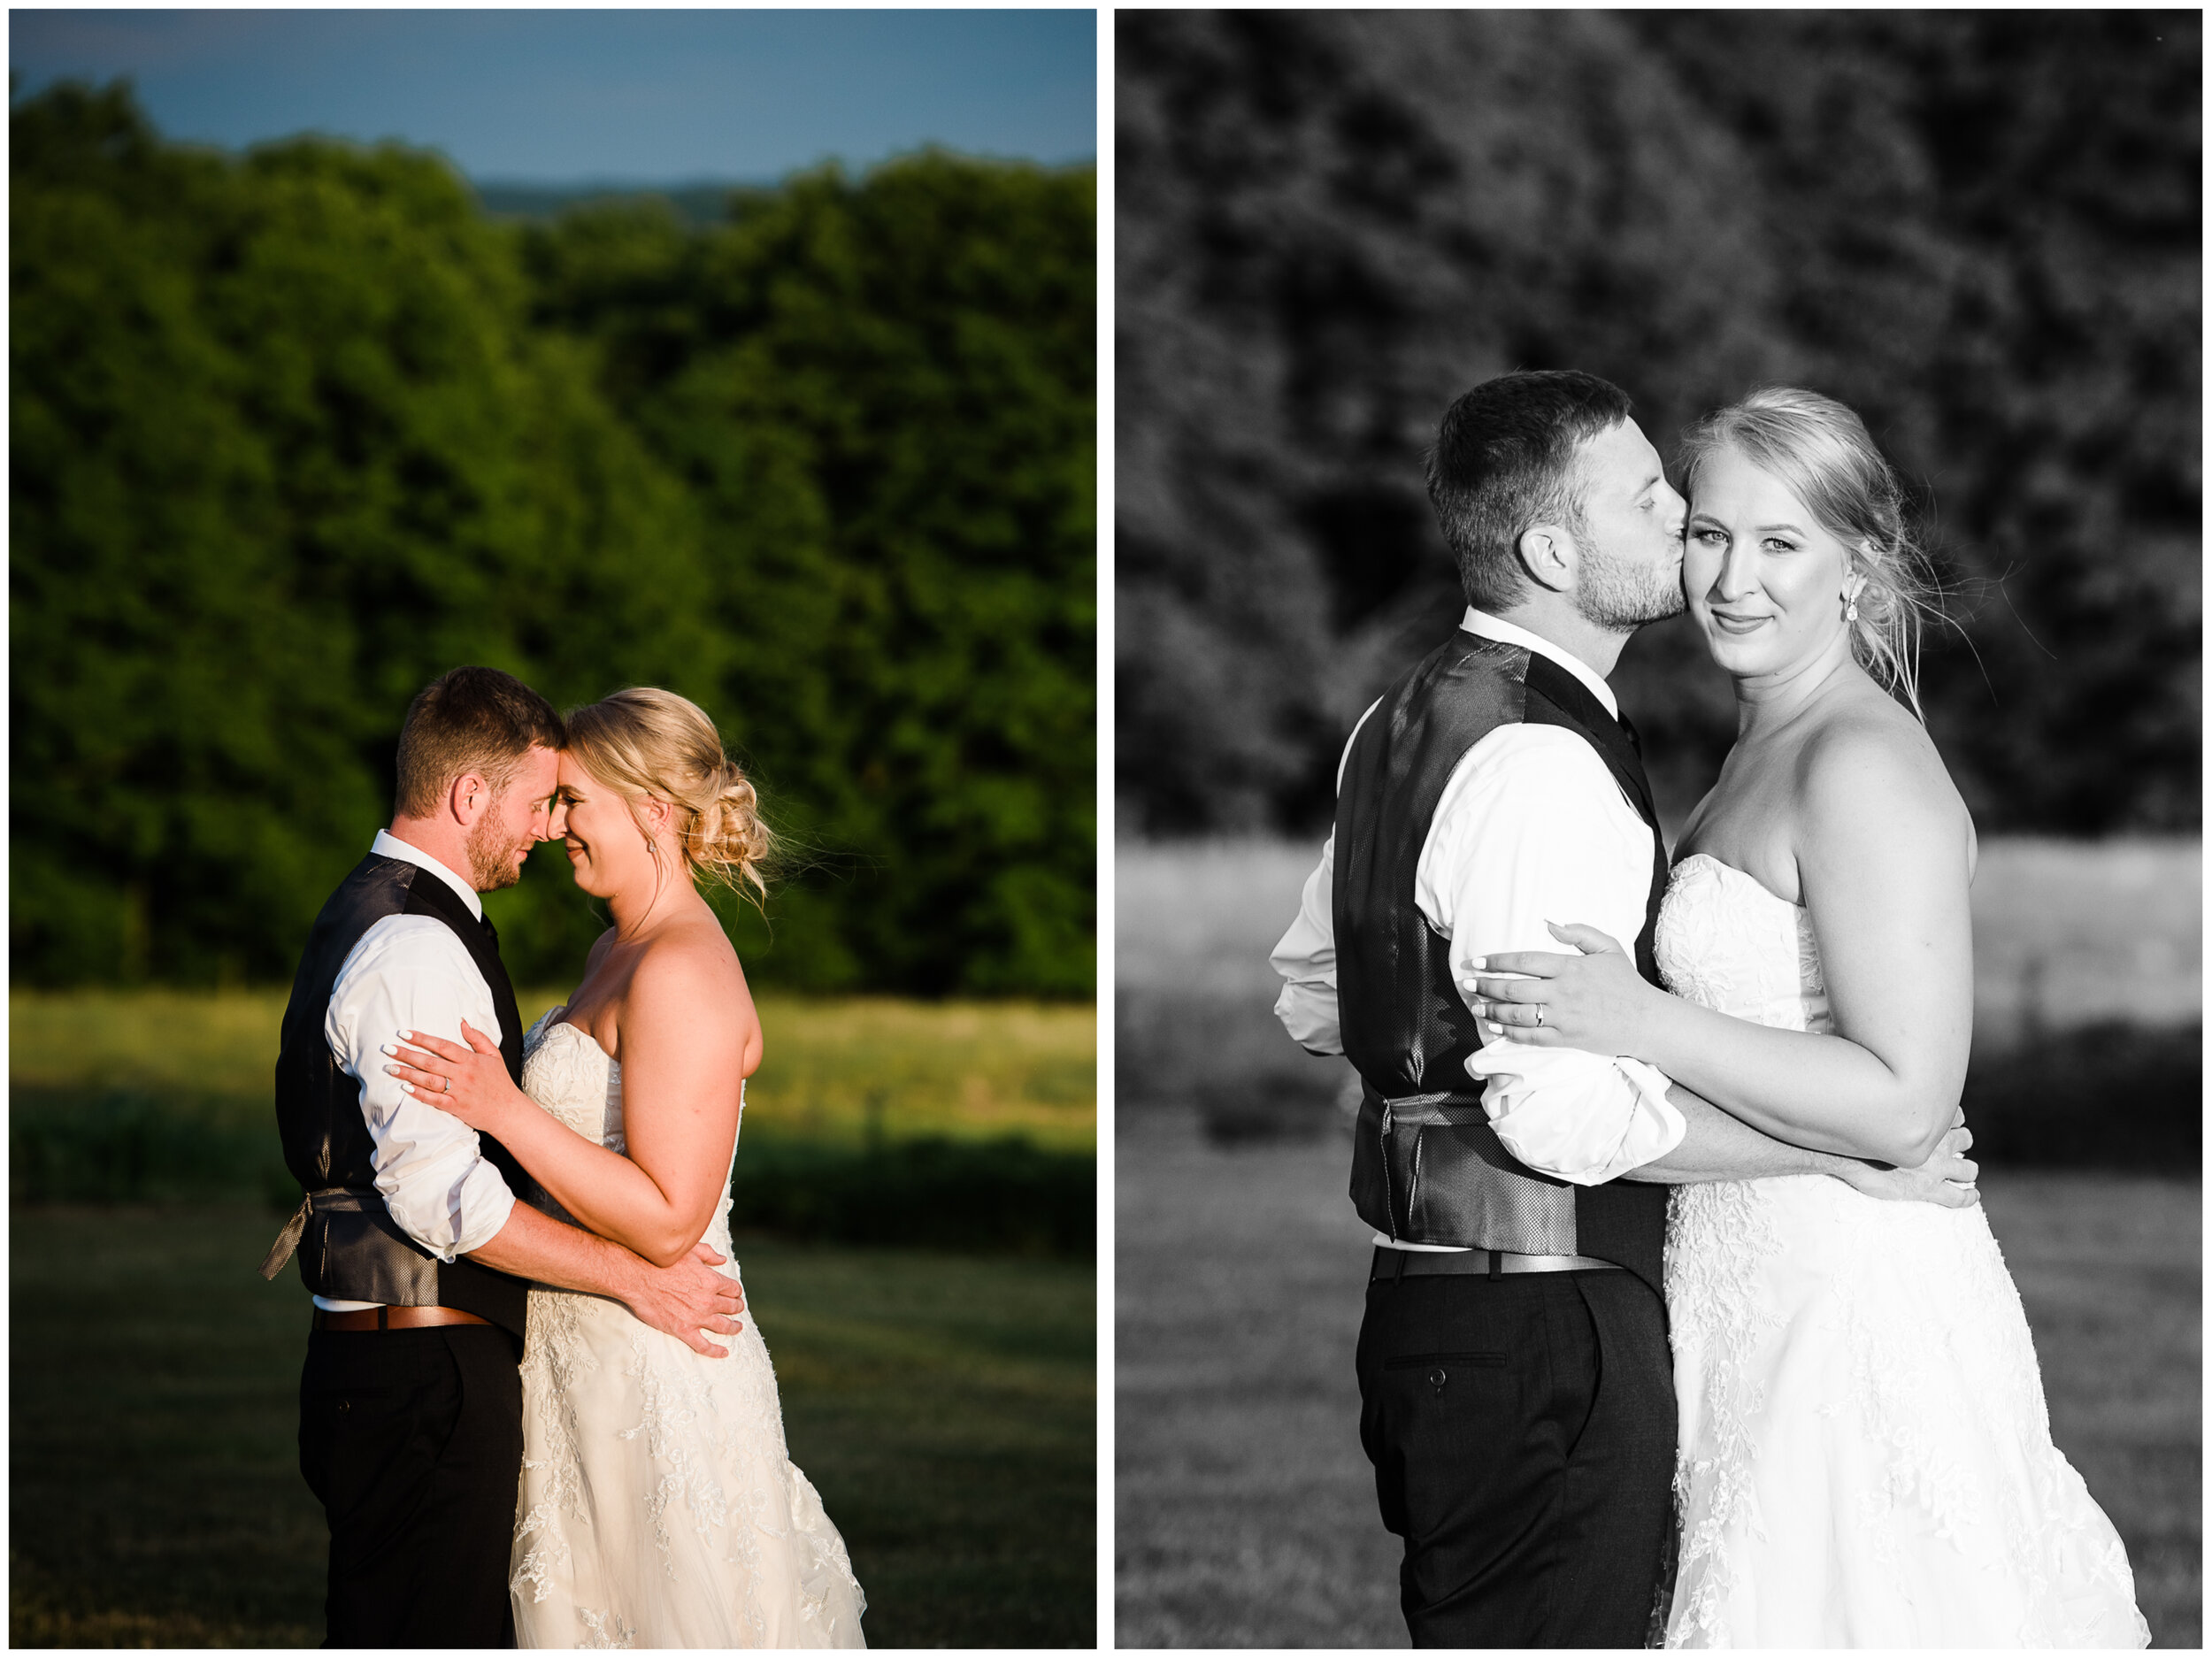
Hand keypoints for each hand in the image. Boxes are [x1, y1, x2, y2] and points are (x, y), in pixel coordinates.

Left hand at [384, 1020, 521, 1133]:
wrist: (508, 1111)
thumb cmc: (499, 1081)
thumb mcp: (494, 1055)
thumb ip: (478, 1038)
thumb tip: (462, 1021)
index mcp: (471, 1059)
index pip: (442, 1045)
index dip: (422, 1038)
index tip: (404, 1033)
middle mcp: (463, 1074)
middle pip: (430, 1061)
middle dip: (407, 1054)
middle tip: (388, 1048)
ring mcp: (459, 1091)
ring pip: (428, 1080)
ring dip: (407, 1073)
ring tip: (390, 1067)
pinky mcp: (456, 1107)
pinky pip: (433, 1099)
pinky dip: (419, 1093)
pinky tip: (405, 1087)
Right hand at [621, 1241, 746, 1357]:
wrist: (637, 1277)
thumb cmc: (662, 1261)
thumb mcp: (689, 1251)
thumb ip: (709, 1254)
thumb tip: (722, 1259)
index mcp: (712, 1280)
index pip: (733, 1289)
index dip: (735, 1291)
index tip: (734, 1293)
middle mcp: (708, 1300)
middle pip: (732, 1307)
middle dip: (737, 1307)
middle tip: (737, 1308)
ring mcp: (697, 1317)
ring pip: (724, 1326)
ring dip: (734, 1327)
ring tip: (738, 1327)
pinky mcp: (683, 1330)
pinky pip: (704, 1345)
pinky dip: (716, 1351)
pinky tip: (724, 1352)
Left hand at [1467, 923, 1654, 1052]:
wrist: (1647, 1021)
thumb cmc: (1626, 982)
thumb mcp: (1608, 948)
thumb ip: (1579, 933)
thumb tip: (1550, 924)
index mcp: (1570, 967)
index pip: (1524, 961)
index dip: (1496, 961)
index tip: (1477, 962)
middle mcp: (1563, 992)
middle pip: (1514, 988)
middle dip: (1485, 985)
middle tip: (1467, 983)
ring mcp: (1563, 1017)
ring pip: (1517, 1013)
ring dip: (1491, 1009)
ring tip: (1475, 1005)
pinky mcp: (1566, 1039)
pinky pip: (1530, 1036)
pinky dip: (1508, 1031)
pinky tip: (1493, 1025)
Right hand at [1834, 1116, 1979, 1209]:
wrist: (1847, 1157)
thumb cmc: (1857, 1132)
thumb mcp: (1879, 1108)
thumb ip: (1893, 1104)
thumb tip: (1884, 1083)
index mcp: (1927, 1122)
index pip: (1956, 1116)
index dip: (1953, 1121)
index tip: (1947, 1124)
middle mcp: (1937, 1144)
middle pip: (1965, 1140)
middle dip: (1962, 1142)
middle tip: (1953, 1148)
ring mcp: (1936, 1168)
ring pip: (1969, 1169)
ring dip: (1968, 1170)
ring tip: (1964, 1173)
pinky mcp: (1929, 1189)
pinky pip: (1959, 1196)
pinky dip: (1969, 1197)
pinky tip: (1971, 1196)